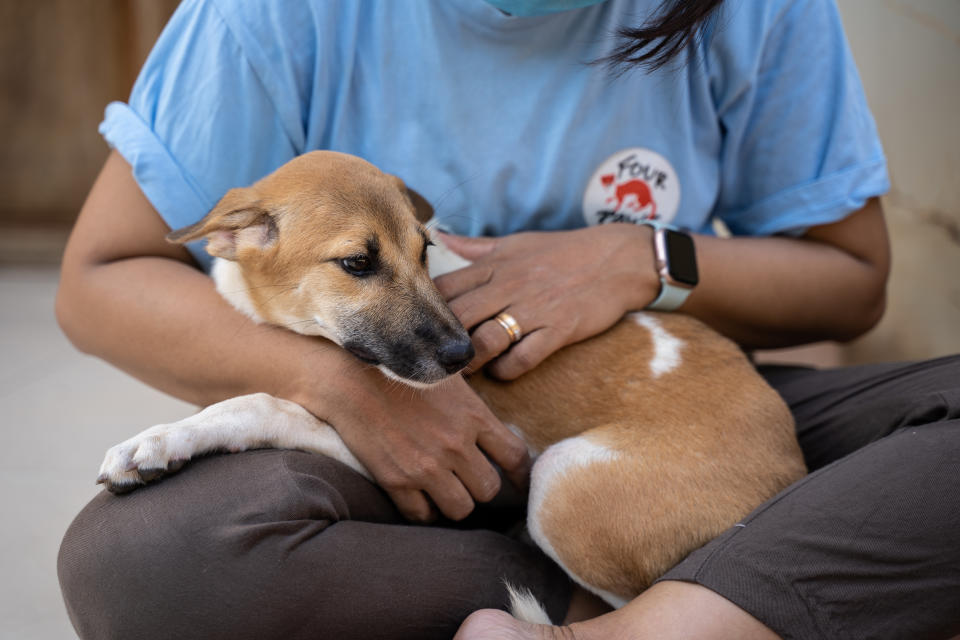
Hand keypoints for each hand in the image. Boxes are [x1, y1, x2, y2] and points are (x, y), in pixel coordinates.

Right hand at [299, 351, 530, 522]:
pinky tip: (418, 498)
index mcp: (473, 417)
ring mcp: (426, 466)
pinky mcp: (396, 481)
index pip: (515, 456)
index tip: (518, 483)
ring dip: (454, 502)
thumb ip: (473, 407)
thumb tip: (493, 430)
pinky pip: (422, 515)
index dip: (521, 475)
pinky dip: (423, 511)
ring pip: (461, 509)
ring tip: (444, 491)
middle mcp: (455, 445)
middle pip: (489, 489)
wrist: (349, 378)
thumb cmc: (400, 371)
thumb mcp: (448, 377)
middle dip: (480, 487)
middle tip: (466, 479)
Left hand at [434, 224, 658, 379]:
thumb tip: (439, 238)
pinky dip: (507, 370)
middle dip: (442, 341)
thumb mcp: (515, 242)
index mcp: (494, 265)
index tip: (421, 325)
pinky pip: (523, 357)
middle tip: (434, 358)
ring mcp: (534, 309)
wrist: (619, 259)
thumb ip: (475, 248)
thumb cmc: (563, 251)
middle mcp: (509, 286)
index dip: (426, 309)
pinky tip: (503, 371)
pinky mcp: (559, 329)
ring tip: (465, 369)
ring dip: (471, 360)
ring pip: (486, 340)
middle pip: (459, 317)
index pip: (445, 287)